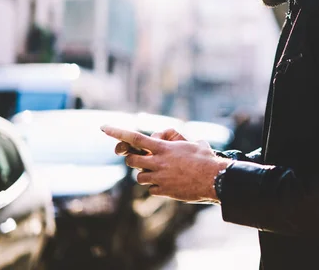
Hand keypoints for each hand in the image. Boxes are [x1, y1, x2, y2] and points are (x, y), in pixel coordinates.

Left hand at [101, 126, 231, 202]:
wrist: (215, 179)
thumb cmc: (207, 158)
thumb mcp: (194, 143)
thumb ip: (182, 140)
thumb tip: (182, 139)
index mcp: (164, 148)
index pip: (135, 138)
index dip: (118, 132)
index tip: (104, 127)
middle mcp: (158, 162)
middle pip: (132, 161)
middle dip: (134, 160)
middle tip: (143, 160)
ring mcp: (160, 178)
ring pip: (140, 177)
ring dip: (146, 175)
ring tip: (161, 173)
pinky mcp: (164, 191)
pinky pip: (152, 189)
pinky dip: (157, 187)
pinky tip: (169, 184)